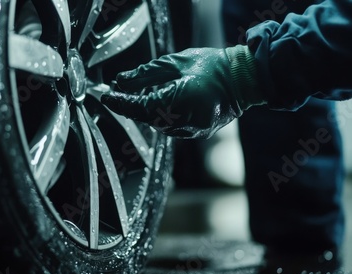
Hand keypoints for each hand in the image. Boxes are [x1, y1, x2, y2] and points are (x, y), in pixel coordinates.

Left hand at [101, 45, 264, 138]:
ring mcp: (192, 130)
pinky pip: (171, 126)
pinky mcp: (197, 133)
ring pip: (158, 124)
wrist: (244, 80)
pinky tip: (166, 101)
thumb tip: (122, 82)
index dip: (120, 103)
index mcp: (179, 101)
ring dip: (149, 110)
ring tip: (151, 92)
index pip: (139, 107)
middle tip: (123, 92)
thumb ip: (146, 74)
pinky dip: (163, 115)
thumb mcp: (176, 63)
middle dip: (134, 105)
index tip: (107, 97)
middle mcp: (185, 121)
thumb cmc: (213, 66)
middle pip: (147, 118)